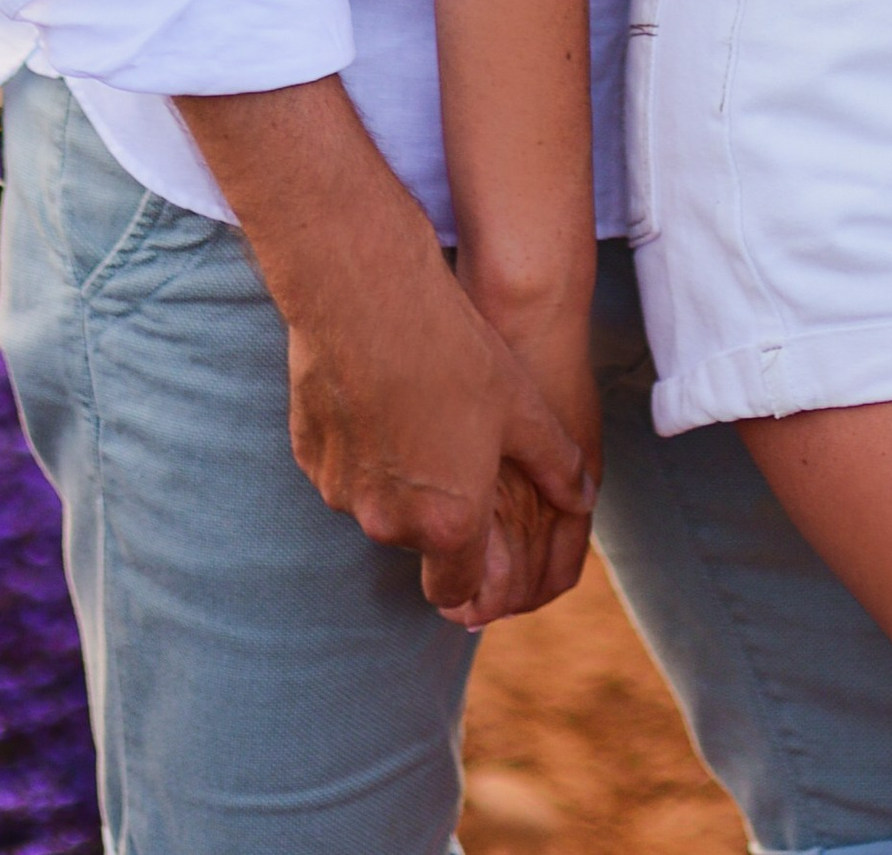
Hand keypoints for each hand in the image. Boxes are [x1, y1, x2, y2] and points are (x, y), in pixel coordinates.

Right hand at [175, 82, 593, 613]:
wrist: (368, 297)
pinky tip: (383, 393)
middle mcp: (388, 523)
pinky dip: (363, 447)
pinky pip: (343, 468)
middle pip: (418, 543)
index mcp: (448, 525)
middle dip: (440, 514)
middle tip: (457, 448)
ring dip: (400, 479)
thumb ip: (556, 468)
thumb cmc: (454, 353)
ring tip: (423, 409)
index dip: (473, 576)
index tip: (482, 543)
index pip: (456, 594)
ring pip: (379, 504)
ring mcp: (342, 491)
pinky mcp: (310, 455)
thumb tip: (582, 498)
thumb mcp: (523, 409)